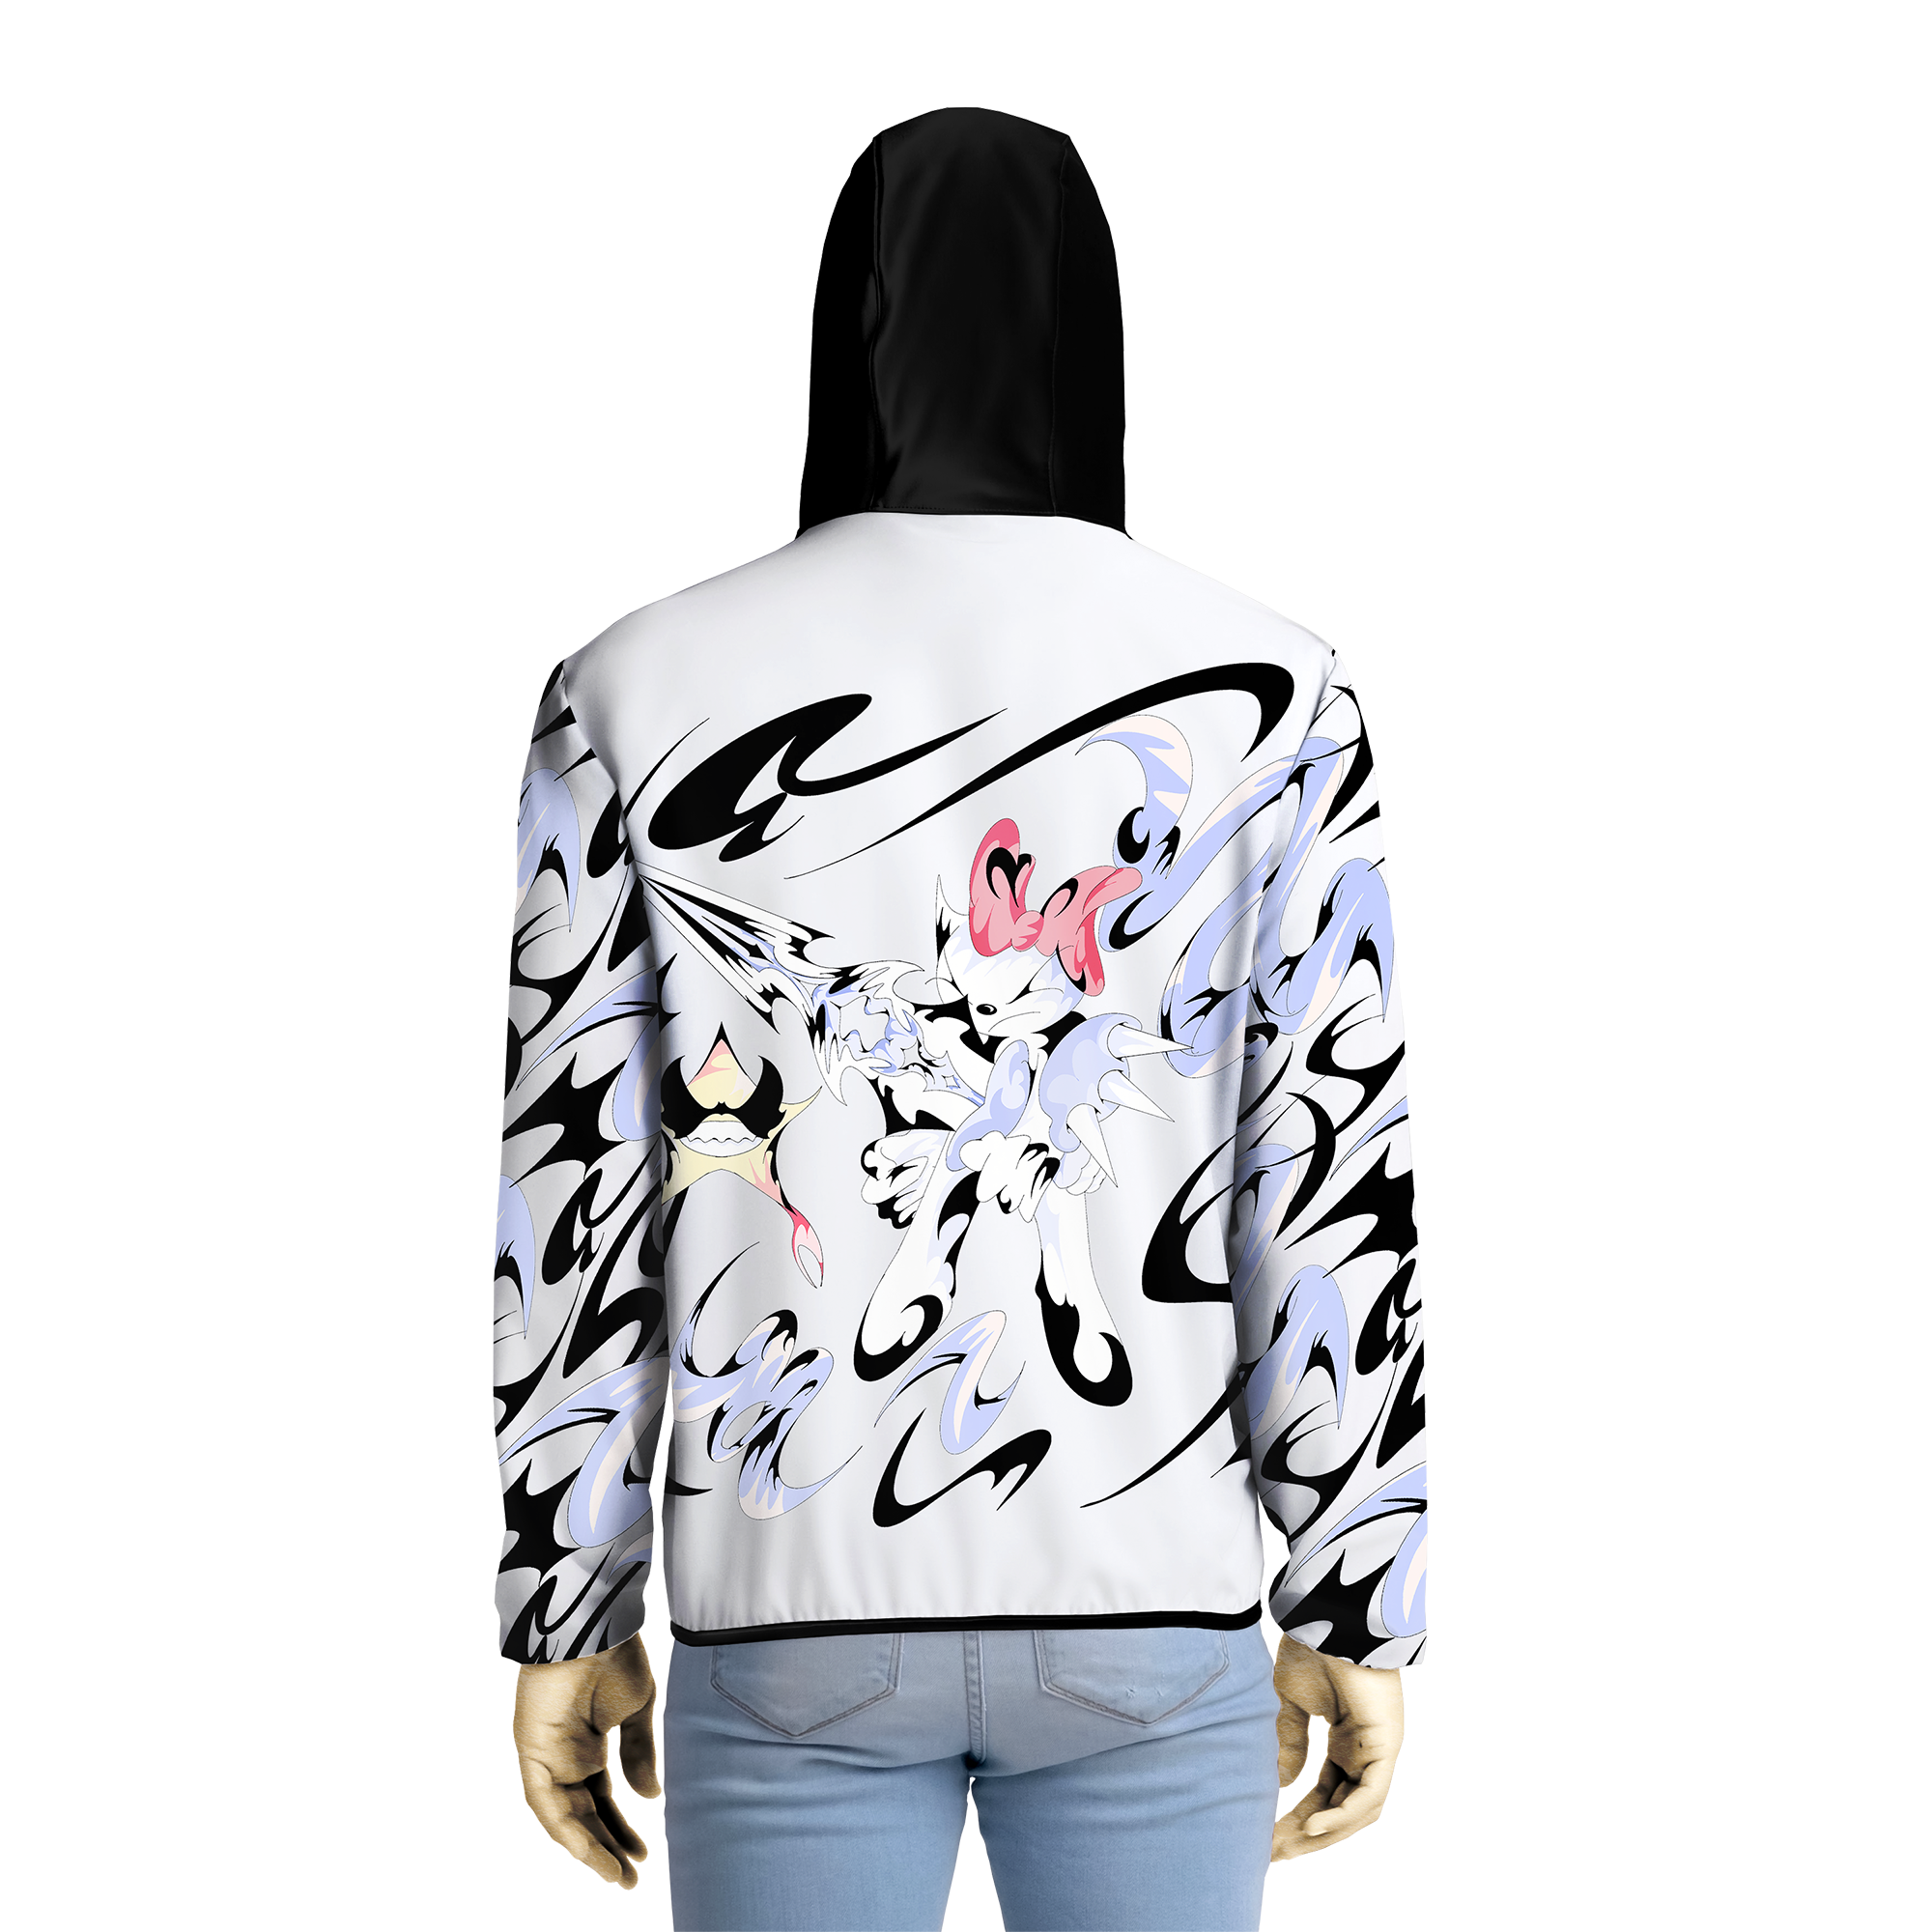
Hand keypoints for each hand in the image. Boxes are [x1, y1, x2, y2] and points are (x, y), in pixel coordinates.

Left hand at [512, 1630, 661, 1884]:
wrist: (595, 1621)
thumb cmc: (615, 1654)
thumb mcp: (639, 1709)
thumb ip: (641, 1754)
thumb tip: (650, 1800)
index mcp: (591, 1744)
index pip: (604, 1798)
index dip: (622, 1826)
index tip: (643, 1853)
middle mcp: (567, 1755)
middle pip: (587, 1812)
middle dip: (608, 1845)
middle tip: (632, 1874)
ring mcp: (548, 1753)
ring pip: (566, 1813)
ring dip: (589, 1845)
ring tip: (617, 1872)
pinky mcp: (531, 1749)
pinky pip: (544, 1799)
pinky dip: (564, 1825)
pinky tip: (586, 1848)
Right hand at [1271, 1635, 1405, 1872]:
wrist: (1327, 1619)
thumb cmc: (1310, 1650)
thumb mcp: (1289, 1702)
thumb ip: (1290, 1741)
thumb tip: (1283, 1782)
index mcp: (1345, 1741)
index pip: (1325, 1791)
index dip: (1299, 1813)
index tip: (1269, 1833)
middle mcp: (1363, 1750)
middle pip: (1339, 1806)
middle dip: (1307, 1832)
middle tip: (1275, 1851)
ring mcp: (1377, 1750)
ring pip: (1356, 1808)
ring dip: (1324, 1831)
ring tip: (1289, 1843)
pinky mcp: (1385, 1746)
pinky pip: (1368, 1795)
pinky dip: (1343, 1815)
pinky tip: (1313, 1827)